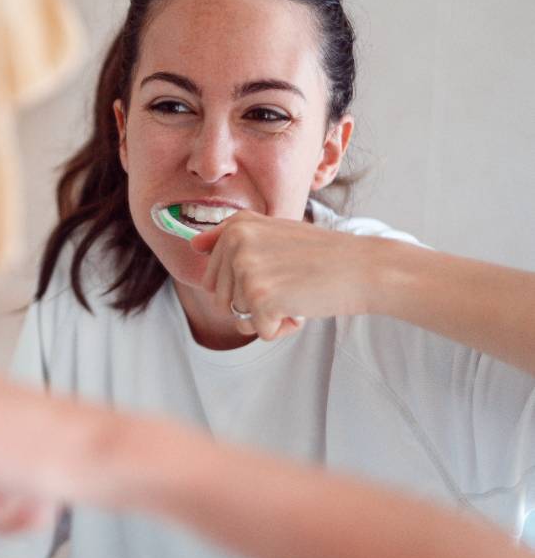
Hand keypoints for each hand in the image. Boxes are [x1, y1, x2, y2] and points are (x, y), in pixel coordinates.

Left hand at [191, 211, 374, 340]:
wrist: (365, 267)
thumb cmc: (323, 255)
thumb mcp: (273, 235)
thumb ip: (231, 239)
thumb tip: (193, 245)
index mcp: (235, 226)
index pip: (212, 278)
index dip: (246, 285)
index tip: (277, 269)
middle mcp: (235, 242)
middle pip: (222, 300)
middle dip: (254, 303)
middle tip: (290, 283)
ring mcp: (245, 268)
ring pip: (239, 317)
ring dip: (269, 316)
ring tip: (297, 291)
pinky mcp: (259, 297)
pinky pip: (260, 332)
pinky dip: (283, 328)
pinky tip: (303, 305)